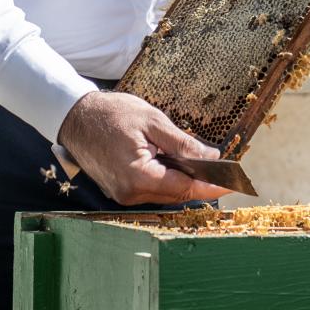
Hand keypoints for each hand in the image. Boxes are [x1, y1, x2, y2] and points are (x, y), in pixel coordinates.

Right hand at [57, 90, 231, 204]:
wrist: (74, 117)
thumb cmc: (111, 114)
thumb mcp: (153, 121)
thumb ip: (183, 144)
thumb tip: (211, 157)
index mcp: (138, 177)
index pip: (185, 187)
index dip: (212, 185)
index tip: (234, 183)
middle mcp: (130, 193)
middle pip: (176, 194)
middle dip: (201, 182)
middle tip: (225, 171)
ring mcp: (123, 194)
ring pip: (165, 193)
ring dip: (184, 179)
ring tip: (201, 162)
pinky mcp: (120, 190)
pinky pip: (152, 188)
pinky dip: (167, 177)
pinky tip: (176, 163)